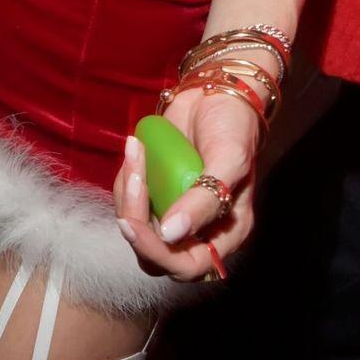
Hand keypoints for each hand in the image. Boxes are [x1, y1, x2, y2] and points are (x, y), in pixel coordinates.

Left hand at [112, 89, 261, 281]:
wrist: (216, 93)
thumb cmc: (233, 126)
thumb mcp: (228, 160)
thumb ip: (204, 201)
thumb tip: (171, 234)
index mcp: (226, 232)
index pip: (187, 265)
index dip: (157, 253)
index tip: (135, 225)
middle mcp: (199, 230)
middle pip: (154, 254)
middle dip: (136, 221)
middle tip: (133, 178)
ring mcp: (174, 212)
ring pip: (137, 228)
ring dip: (127, 192)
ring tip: (137, 151)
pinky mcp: (155, 193)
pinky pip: (128, 201)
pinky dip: (125, 179)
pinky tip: (135, 150)